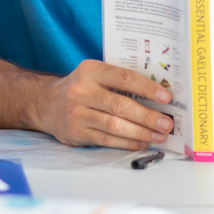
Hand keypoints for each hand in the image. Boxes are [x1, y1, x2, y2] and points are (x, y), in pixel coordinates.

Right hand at [33, 60, 174, 149]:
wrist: (46, 103)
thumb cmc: (81, 88)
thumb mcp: (93, 75)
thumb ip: (118, 81)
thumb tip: (157, 96)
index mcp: (89, 70)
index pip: (123, 77)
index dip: (147, 88)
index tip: (166, 97)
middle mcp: (81, 91)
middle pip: (121, 106)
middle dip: (148, 116)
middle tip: (167, 122)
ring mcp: (77, 113)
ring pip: (115, 126)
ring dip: (142, 132)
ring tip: (159, 135)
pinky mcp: (77, 132)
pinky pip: (108, 140)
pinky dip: (129, 143)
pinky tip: (143, 142)